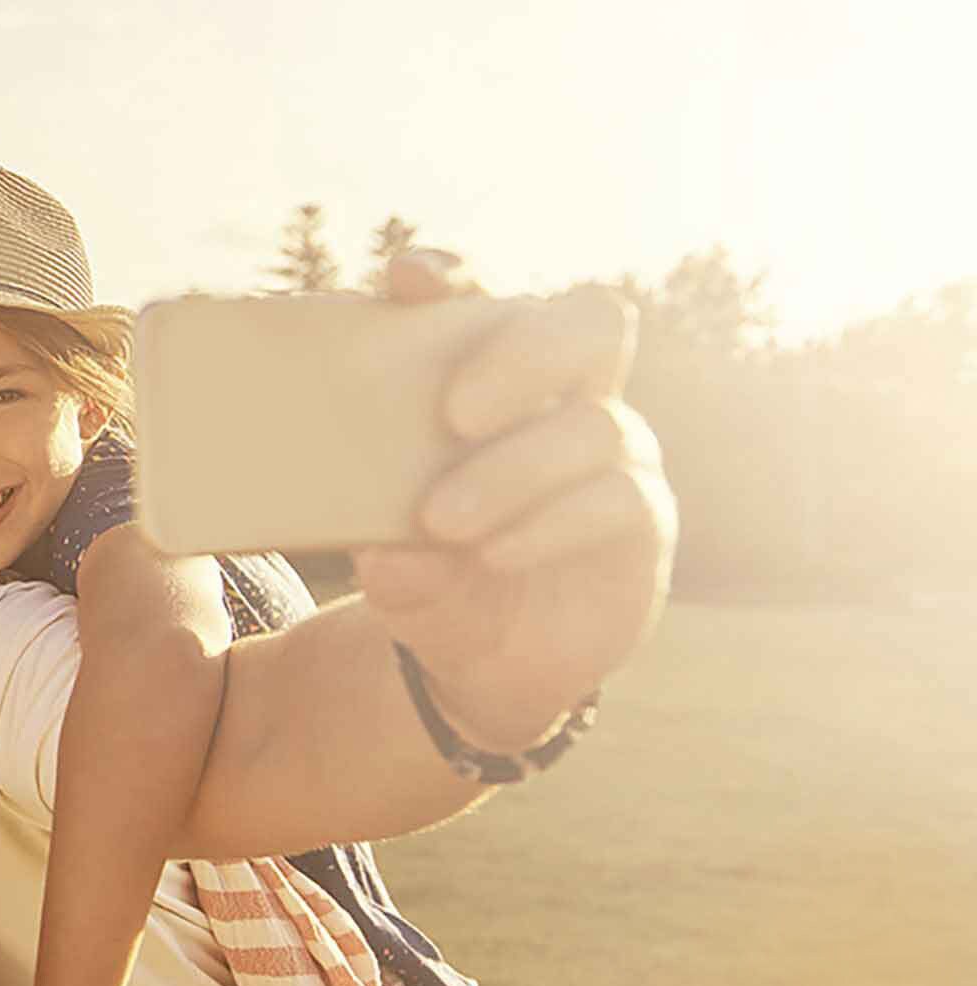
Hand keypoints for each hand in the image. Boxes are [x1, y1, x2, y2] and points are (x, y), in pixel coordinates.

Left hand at [358, 250, 678, 748]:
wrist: (490, 662)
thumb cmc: (433, 577)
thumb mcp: (392, 564)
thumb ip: (388, 554)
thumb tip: (393, 556)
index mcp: (492, 377)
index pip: (484, 299)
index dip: (455, 276)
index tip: (406, 279)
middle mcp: (565, 396)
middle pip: (584, 324)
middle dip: (521, 354)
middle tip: (454, 413)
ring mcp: (615, 452)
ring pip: (593, 424)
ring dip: (512, 472)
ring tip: (440, 522)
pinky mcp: (644, 517)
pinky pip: (617, 499)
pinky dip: (549, 524)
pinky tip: (495, 554)